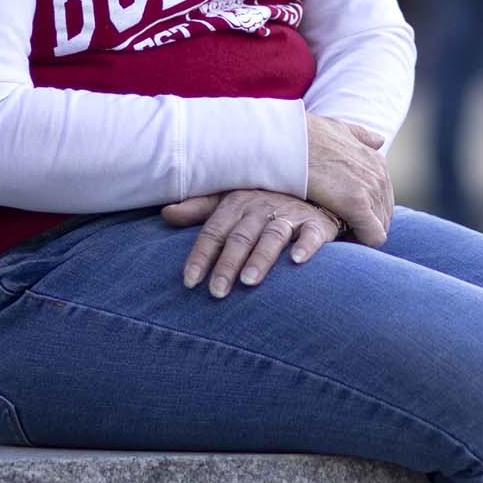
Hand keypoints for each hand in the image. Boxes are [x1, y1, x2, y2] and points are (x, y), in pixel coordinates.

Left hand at [162, 189, 344, 296]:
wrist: (311, 190)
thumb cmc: (263, 203)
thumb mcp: (230, 201)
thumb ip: (200, 210)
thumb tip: (166, 213)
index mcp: (236, 204)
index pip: (214, 231)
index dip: (200, 255)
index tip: (190, 281)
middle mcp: (261, 208)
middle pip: (240, 237)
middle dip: (227, 264)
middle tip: (217, 292)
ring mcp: (289, 214)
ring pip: (272, 236)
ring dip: (260, 258)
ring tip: (249, 281)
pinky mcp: (316, 223)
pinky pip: (312, 233)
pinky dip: (306, 246)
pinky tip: (297, 261)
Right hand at [303, 114, 392, 246]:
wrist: (287, 139)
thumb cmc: (305, 137)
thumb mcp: (339, 129)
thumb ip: (360, 137)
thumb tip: (379, 141)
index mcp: (376, 161)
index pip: (383, 198)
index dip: (367, 212)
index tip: (346, 218)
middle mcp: (379, 175)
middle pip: (384, 214)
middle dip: (365, 225)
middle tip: (340, 231)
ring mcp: (371, 190)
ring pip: (380, 227)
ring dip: (361, 234)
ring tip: (337, 237)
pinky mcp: (357, 205)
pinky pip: (373, 236)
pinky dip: (361, 243)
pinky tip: (341, 241)